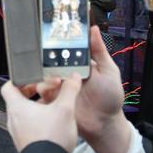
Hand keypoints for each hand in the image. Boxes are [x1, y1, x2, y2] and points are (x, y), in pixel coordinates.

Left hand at [0, 73, 81, 152]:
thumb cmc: (50, 140)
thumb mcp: (65, 109)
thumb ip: (69, 90)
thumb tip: (72, 79)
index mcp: (17, 107)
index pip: (9, 85)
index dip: (21, 79)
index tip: (33, 78)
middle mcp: (14, 120)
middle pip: (19, 99)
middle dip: (35, 93)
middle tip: (47, 92)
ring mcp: (19, 133)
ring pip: (25, 114)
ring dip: (38, 108)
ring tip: (54, 107)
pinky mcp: (26, 143)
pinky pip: (29, 127)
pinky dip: (39, 122)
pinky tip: (54, 124)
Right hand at [34, 27, 129, 152]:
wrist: (104, 123)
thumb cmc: (110, 97)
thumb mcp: (108, 70)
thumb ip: (99, 51)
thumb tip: (93, 29)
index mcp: (79, 64)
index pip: (66, 49)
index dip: (59, 42)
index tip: (51, 34)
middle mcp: (67, 74)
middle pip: (51, 61)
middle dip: (47, 58)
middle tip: (48, 57)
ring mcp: (59, 87)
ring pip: (44, 76)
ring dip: (46, 75)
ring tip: (54, 79)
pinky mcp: (54, 100)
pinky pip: (42, 92)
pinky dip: (42, 88)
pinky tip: (47, 88)